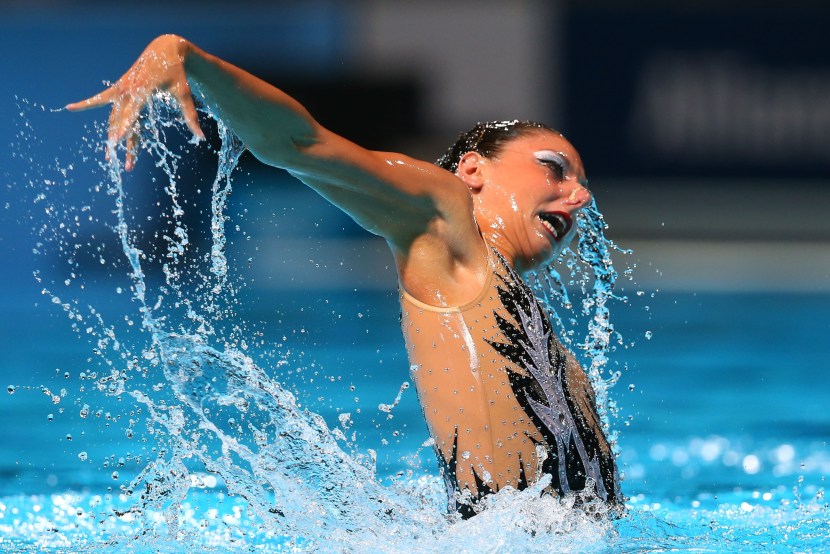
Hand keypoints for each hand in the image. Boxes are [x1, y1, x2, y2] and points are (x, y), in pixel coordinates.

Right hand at [66, 34, 204, 170]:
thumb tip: (201, 137)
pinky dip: (86, 104)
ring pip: (113, 117)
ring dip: (112, 136)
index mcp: (143, 91)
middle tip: (128, 166)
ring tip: (111, 158)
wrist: (164, 47)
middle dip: (125, 144)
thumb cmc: (176, 72)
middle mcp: (129, 90)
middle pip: (123, 122)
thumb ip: (190, 116)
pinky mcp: (119, 87)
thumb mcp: (184, 93)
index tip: (116, 141)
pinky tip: (69, 107)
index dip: (125, 127)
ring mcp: (121, 89)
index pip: (133, 114)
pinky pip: (101, 98)